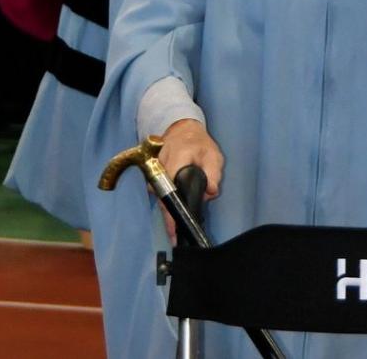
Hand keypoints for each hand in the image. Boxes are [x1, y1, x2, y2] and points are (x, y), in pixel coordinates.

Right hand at [157, 119, 223, 242]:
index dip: (172, 211)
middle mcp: (160, 164)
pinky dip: (168, 203)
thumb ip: (213, 173)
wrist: (182, 130)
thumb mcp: (213, 155)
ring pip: (160, 196)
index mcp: (177, 157)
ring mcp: (154, 170)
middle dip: (170, 217)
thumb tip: (211, 192)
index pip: (171, 187)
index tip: (173, 229)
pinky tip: (174, 214)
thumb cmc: (199, 143)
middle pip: (163, 196)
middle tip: (176, 236)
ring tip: (176, 228)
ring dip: (169, 210)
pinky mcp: (153, 175)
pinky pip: (160, 193)